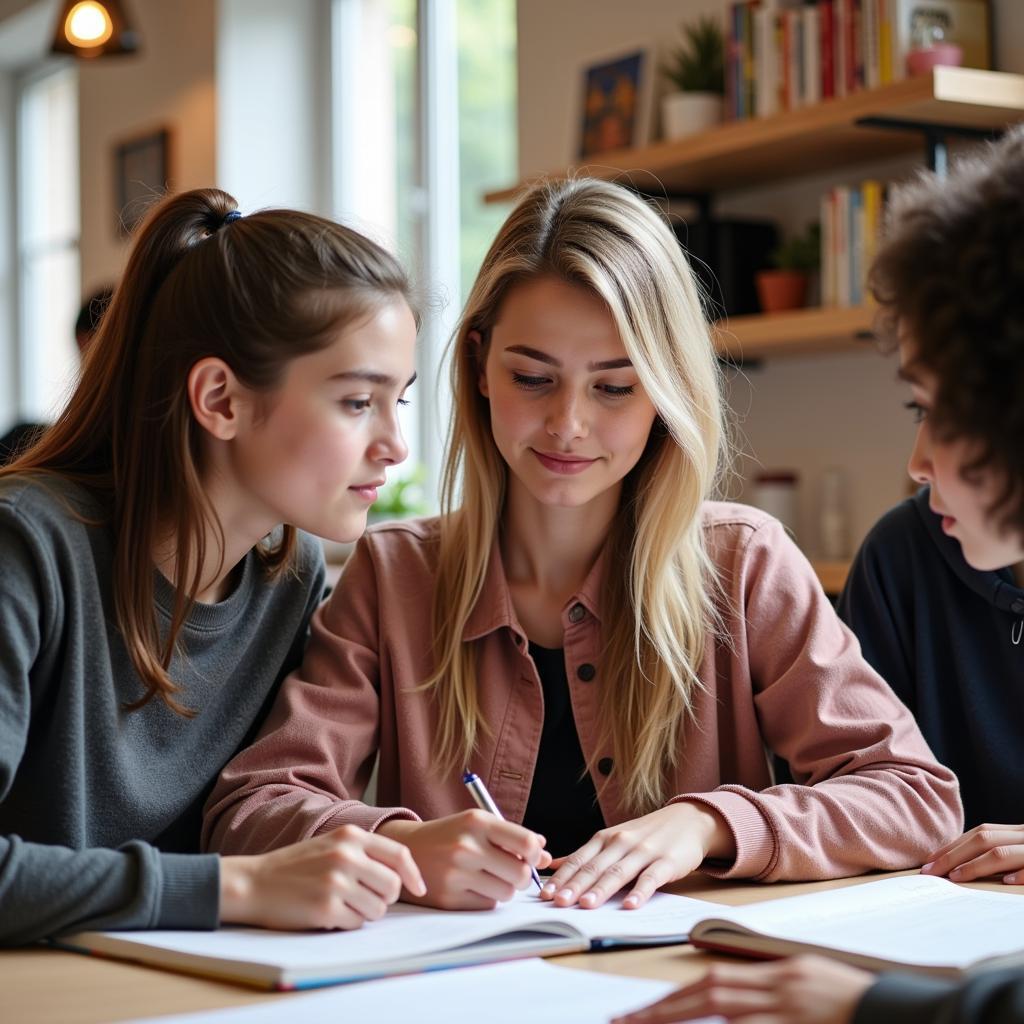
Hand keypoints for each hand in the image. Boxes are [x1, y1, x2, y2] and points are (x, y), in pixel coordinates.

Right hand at [219, 824, 424, 929]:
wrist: (255, 882)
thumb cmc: (297, 866)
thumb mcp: (332, 844)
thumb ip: (365, 852)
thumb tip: (404, 874)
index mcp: (351, 836)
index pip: (399, 854)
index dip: (414, 875)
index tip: (420, 889)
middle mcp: (346, 855)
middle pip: (392, 886)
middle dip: (384, 898)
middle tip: (365, 899)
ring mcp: (336, 881)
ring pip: (378, 909)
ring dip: (364, 912)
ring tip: (342, 904)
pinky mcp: (326, 907)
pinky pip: (356, 923)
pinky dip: (346, 923)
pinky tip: (327, 912)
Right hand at [378, 810, 550, 909]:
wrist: (408, 849)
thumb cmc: (451, 835)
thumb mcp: (479, 825)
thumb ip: (513, 838)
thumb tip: (546, 857)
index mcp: (478, 822)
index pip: (526, 843)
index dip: (535, 854)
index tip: (530, 856)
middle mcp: (467, 846)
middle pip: (521, 873)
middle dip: (523, 876)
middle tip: (512, 872)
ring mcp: (456, 874)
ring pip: (506, 892)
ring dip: (504, 888)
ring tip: (489, 877)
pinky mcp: (448, 898)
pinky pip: (487, 905)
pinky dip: (486, 898)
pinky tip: (473, 886)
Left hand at [540, 802, 733, 909]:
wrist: (687, 820)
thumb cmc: (645, 834)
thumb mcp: (612, 839)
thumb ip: (585, 854)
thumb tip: (551, 866)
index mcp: (604, 839)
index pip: (578, 860)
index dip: (561, 877)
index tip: (544, 894)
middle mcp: (620, 842)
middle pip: (594, 867)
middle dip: (574, 885)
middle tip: (558, 903)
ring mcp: (643, 851)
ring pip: (619, 872)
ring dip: (601, 889)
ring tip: (586, 905)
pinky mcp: (666, 862)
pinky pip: (651, 878)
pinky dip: (640, 892)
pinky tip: (630, 905)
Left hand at [610, 956, 873, 1023]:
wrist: (905, 1008)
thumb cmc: (858, 1001)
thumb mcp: (810, 984)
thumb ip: (769, 992)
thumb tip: (724, 1005)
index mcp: (779, 971)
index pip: (714, 982)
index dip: (674, 996)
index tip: (641, 1011)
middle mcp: (781, 987)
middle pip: (710, 993)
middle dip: (665, 1008)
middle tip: (627, 1020)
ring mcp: (792, 1008)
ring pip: (727, 1012)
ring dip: (685, 1018)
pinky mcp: (802, 1023)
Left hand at [921, 823, 1023, 882]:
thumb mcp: (1020, 848)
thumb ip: (999, 852)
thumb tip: (961, 864)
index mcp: (1017, 832)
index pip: (979, 834)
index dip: (954, 846)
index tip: (931, 860)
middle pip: (983, 840)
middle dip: (953, 855)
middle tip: (931, 871)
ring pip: (1002, 853)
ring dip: (975, 865)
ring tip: (955, 877)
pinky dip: (1019, 874)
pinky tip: (1005, 882)